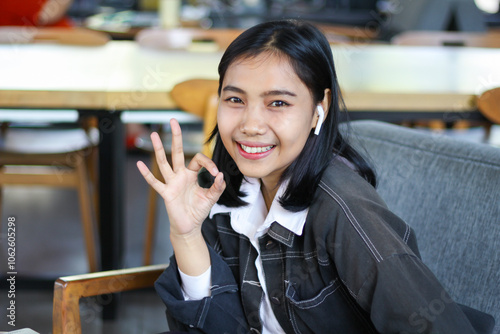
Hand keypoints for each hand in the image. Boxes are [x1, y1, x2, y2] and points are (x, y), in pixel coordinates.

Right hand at [137, 119, 224, 238]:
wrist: (189, 226)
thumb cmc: (198, 210)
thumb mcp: (211, 197)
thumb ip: (217, 187)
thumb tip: (221, 176)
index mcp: (191, 174)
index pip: (198, 159)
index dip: (208, 163)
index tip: (216, 173)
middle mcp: (180, 175)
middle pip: (177, 152)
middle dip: (176, 136)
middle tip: (174, 121)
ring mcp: (171, 183)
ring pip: (164, 163)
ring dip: (160, 149)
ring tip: (155, 134)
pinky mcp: (166, 193)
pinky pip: (155, 183)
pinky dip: (147, 174)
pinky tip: (140, 164)